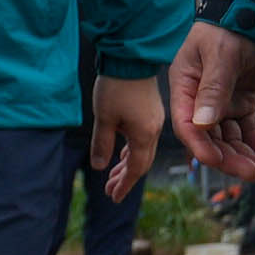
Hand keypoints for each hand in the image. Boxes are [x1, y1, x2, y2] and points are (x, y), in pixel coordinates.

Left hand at [80, 72, 167, 198]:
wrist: (130, 57)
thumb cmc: (116, 86)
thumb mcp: (104, 118)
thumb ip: (102, 144)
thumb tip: (100, 167)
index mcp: (144, 134)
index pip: (135, 168)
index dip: (124, 185)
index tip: (114, 197)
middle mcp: (154, 130)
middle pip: (141, 162)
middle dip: (125, 178)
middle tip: (110, 192)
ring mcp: (153, 120)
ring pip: (142, 151)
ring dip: (127, 165)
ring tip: (113, 177)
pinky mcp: (150, 111)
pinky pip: (143, 138)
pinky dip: (132, 150)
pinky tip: (122, 154)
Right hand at [168, 20, 254, 186]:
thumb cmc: (230, 25)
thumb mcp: (220, 55)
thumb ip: (213, 89)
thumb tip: (203, 123)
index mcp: (185, 87)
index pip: (188, 125)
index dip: (201, 147)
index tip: (217, 162)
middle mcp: (200, 99)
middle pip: (212, 138)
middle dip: (232, 158)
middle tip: (253, 172)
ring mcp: (222, 102)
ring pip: (231, 138)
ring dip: (247, 155)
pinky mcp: (242, 101)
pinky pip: (249, 128)